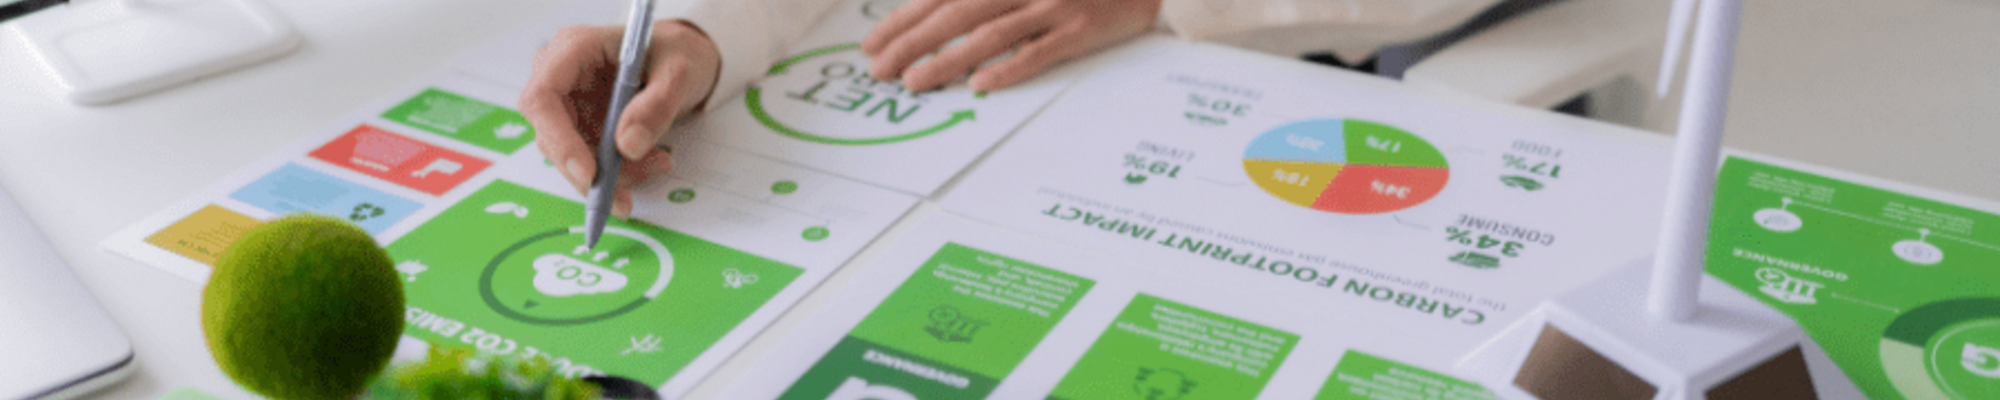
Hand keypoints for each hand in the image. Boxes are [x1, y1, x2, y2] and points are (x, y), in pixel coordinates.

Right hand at [521, 21, 720, 217]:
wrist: (679, 58)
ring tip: (658, 163)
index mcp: (573, 48)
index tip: (589, 173)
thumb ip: (656, 105)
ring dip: (611, 175)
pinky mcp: (580, 126)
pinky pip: (588, 160)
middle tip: (622, 198)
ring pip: (570, 155)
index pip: (543, 97)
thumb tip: (628, 146)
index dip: (559, 139)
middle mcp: (561, 76)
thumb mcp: (678, 72)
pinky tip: (651, 162)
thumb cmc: (674, 51)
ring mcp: (568, 103)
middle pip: (550, 133)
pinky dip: (619, 172)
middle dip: (588, 171)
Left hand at [863, 0, 1161, 91]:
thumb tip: (933, 11)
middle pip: (955, 14)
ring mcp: (1052, 5)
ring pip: (989, 35)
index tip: (872, 44)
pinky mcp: (1081, 28)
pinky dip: (1009, 69)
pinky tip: (981, 85)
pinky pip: (1040, 52)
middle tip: (878, 71)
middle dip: (911, 43)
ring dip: (947, 59)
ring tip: (914, 82)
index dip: (903, 20)